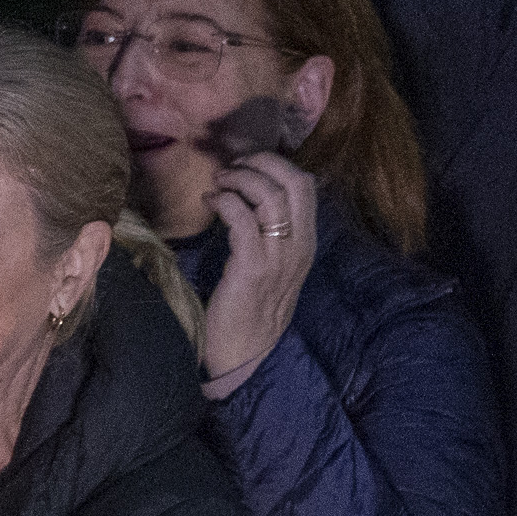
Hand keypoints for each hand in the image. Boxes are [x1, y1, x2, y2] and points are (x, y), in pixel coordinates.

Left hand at [194, 146, 319, 388]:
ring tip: (219, 182)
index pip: (306, 186)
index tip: (248, 164)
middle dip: (261, 163)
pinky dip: (224, 202)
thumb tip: (257, 194)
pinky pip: (242, 219)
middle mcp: (299, 247)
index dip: (276, 165)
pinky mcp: (252, 269)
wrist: (242, 352)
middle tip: (232, 167)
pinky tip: (210, 202)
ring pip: (269, 196)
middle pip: (294, 183)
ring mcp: (279, 258)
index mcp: (306, 243)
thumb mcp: (276, 266)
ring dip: (239, 179)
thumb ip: (275, 233)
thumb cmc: (251, 308)